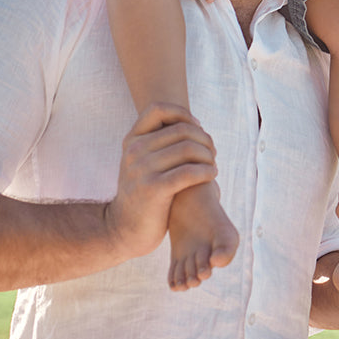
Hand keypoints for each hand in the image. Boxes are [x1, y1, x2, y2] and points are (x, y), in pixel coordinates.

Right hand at [104, 103, 216, 258]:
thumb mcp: (143, 163)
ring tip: (212, 165)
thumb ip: (159, 144)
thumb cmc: (144, 194)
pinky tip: (212, 175)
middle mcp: (134, 151)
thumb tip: (194, 125)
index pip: (158, 108)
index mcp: (132, 140)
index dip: (183, 113)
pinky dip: (206, 171)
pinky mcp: (154, 189)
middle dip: (204, 139)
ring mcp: (142, 170)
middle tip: (212, 153)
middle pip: (182, 129)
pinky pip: (189, 172)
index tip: (196, 128)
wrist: (125, 230)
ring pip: (188, 148)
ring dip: (208, 155)